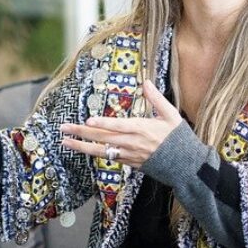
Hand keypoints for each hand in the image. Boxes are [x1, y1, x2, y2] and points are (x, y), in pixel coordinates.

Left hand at [60, 81, 183, 167]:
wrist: (184, 165)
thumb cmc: (178, 138)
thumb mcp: (171, 115)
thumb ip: (157, 98)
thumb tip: (146, 82)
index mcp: (142, 128)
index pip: (118, 126)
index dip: (102, 123)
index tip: (88, 120)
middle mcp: (132, 142)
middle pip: (102, 137)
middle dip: (81, 133)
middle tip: (63, 128)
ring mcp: (129, 154)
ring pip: (101, 150)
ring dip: (81, 146)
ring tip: (65, 141)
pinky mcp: (129, 163)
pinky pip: (108, 157)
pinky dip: (95, 153)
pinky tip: (83, 149)